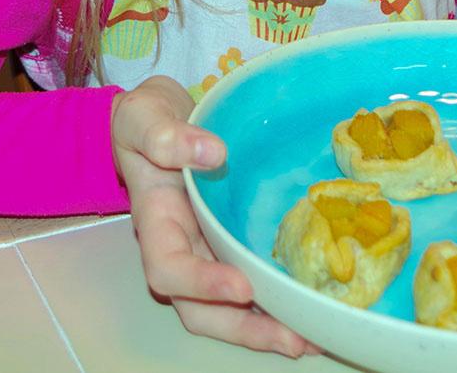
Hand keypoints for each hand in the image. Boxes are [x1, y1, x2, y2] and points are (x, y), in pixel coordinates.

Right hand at [111, 75, 317, 355]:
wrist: (156, 118)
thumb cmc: (145, 120)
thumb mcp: (145, 119)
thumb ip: (167, 137)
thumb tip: (213, 154)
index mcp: (155, 221)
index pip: (170, 268)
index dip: (203, 283)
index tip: (242, 286)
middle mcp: (180, 244)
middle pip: (200, 307)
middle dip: (243, 328)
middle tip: (292, 338)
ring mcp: (205, 245)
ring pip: (226, 304)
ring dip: (264, 326)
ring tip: (311, 336)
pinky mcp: (229, 237)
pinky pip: (248, 273)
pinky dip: (274, 296)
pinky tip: (308, 302)